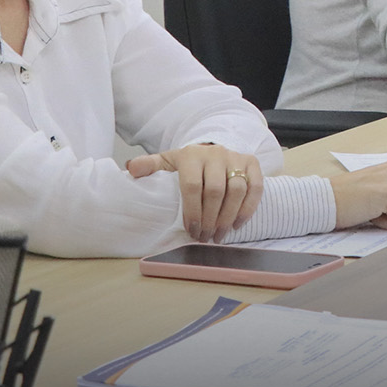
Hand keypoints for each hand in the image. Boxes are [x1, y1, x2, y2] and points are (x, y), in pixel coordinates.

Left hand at [128, 142, 264, 241]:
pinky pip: (255, 187)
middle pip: (215, 191)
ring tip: (220, 235)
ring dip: (229, 217)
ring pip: (236, 190)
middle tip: (205, 237)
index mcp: (191, 155)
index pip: (192, 185)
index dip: (192, 211)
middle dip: (210, 218)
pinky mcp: (253, 163)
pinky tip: (238, 224)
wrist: (214, 148)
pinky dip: (248, 207)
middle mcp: (215, 154)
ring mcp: (236, 158)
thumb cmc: (189, 163)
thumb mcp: (168, 161)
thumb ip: (150, 165)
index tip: (191, 230)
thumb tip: (131, 169)